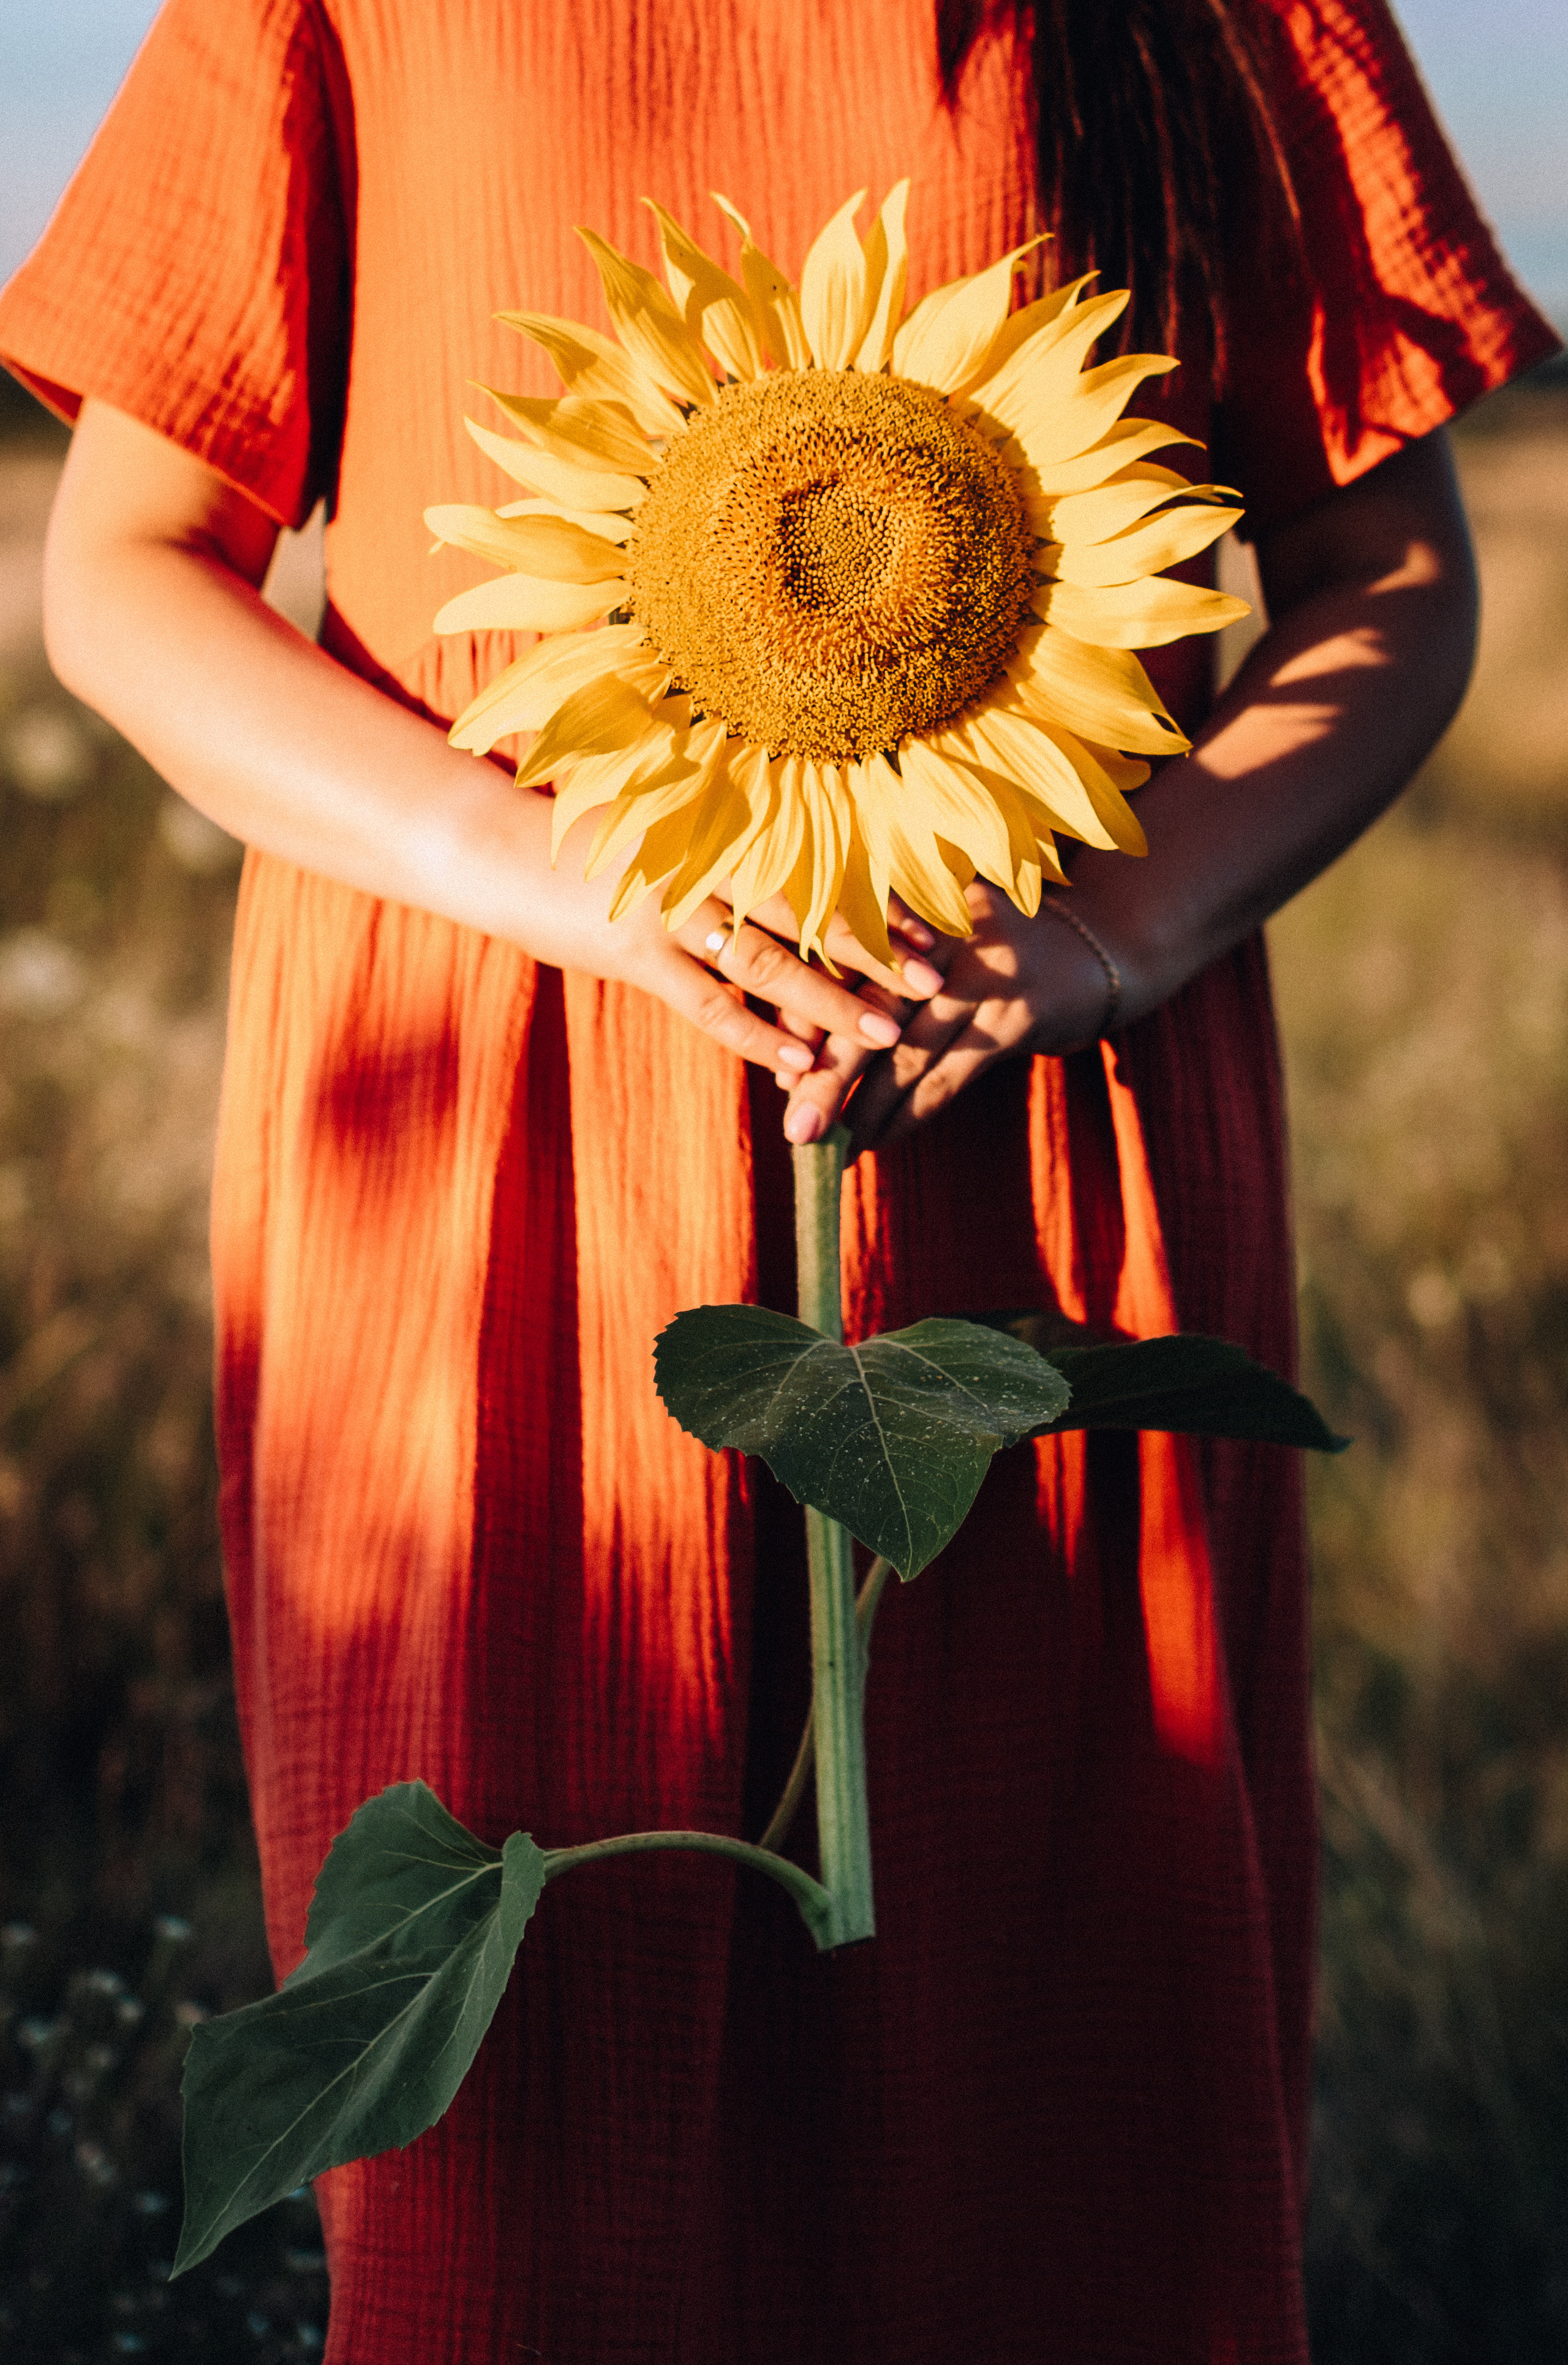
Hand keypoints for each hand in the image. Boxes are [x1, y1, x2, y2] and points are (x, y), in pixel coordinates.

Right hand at [546, 813, 945, 1083]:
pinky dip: (755, 1035)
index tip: (933, 929)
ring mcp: (668, 912)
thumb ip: (729, 859)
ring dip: (831, 1003)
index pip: (817, 873)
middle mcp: (705, 869)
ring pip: (768, 964)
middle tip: (937, 983)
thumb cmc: (595, 845)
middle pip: (809, 916)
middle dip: (876, 954)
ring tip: (887, 1033)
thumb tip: (802, 888)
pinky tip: (800, 1063)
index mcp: (720, 835)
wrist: (503, 853)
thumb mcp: (667, 837)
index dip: (876, 904)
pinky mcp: (634, 954)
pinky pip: (707, 1004)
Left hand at [780, 880, 1114, 1150]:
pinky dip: (910, 1112)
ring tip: (826, 1144)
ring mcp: (985, 973)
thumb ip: (875, 979)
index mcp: (913, 911)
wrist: (1102, 947)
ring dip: (863, 1106)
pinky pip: (950, 1075)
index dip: (806, 1021)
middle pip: (869, 1009)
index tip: (778, 1070)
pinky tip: (879, 1139)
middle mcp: (945, 933)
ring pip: (907, 1050)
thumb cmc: (994, 957)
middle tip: (792, 1124)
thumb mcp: (935, 947)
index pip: (844, 969)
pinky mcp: (1018, 1014)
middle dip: (827, 1072)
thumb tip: (797, 1046)